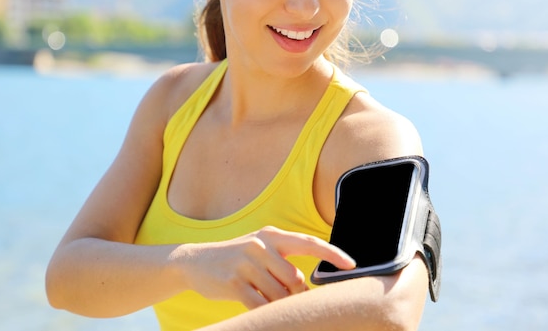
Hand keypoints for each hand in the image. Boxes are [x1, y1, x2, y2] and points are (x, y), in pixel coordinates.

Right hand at [176, 226, 355, 308]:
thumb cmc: (236, 259)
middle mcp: (259, 245)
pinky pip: (261, 305)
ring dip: (277, 304)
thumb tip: (308, 287)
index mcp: (270, 235)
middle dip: (295, 294)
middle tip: (286, 298)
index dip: (332, 254)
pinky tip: (256, 305)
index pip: (308, 243)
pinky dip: (264, 311)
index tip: (352, 265)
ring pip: (279, 295)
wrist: (195, 261)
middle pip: (295, 279)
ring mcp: (245, 263)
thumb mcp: (259, 250)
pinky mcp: (234, 283)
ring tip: (264, 297)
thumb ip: (283, 261)